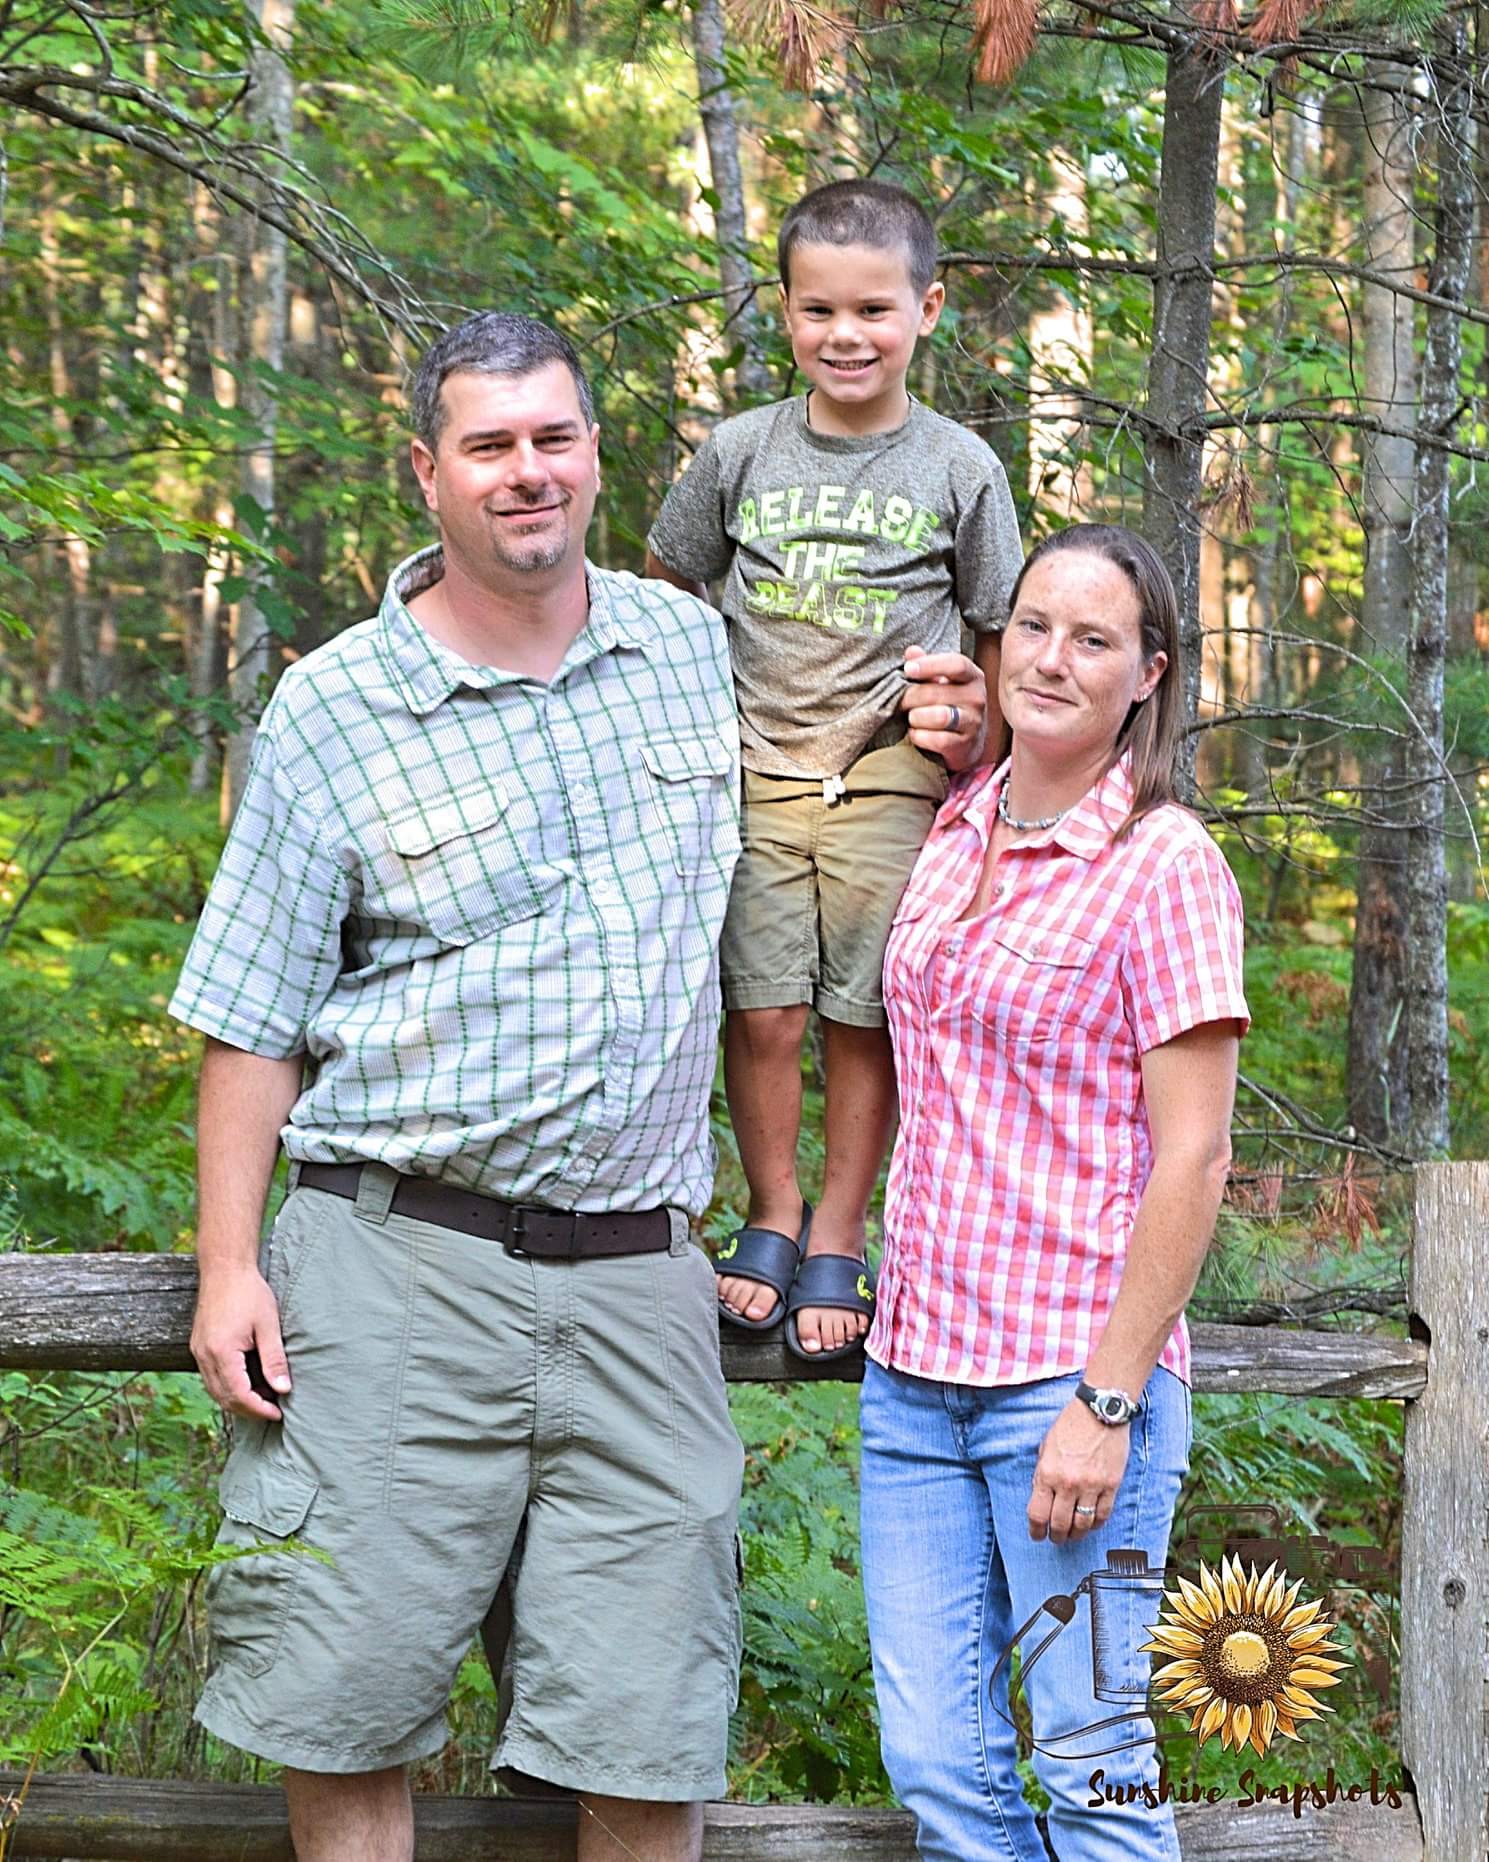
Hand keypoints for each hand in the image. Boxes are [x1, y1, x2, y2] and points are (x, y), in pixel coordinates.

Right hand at [191, 1265, 291, 1420]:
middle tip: (274, 1410)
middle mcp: (204, 1356)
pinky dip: (228, 1387)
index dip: (259, 1409)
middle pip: (224, 1398)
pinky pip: (211, 1377)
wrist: (224, 1269)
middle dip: (249, 1409)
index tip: (278, 1413)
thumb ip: (274, 1359)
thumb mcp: (268, 1325)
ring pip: (215, 1390)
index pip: (238, 1395)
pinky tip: (248, 1382)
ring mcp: (198, 1352)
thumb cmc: (249, 1292)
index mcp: (222, 1352)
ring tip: (264, 1398)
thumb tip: (283, 1389)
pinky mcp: (199, 1347)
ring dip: (238, 1400)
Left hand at [901, 650, 986, 772]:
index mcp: (972, 676)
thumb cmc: (949, 704)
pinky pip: (938, 740)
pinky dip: (920, 736)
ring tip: (911, 718)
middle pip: (937, 692)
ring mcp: (973, 722)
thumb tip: (911, 652)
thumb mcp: (941, 681)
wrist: (967, 741)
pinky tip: (915, 733)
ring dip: (916, 717)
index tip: (907, 669)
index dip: (930, 665)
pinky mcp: (965, 744)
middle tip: (900, 702)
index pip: (956, 664)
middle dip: (911, 697)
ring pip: (939, 717)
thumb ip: (926, 665)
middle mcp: (977, 697)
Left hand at [1027, 1399, 1129, 1542]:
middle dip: (1056, 1536)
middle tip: (1055, 1538)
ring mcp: (1092, 1486)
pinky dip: (1095, 1524)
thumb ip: (1043, 1474)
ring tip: (1072, 1535)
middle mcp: (1068, 1484)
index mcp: (1048, 1473)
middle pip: (1060, 1524)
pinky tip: (1090, 1524)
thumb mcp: (1046, 1447)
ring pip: (1083, 1525)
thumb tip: (1041, 1498)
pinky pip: (1103, 1514)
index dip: (1036, 1530)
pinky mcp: (1111, 1485)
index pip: (1038, 1514)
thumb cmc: (1070, 1425)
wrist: (1101, 1411)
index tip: (1037, 1535)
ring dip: (1076, 1534)